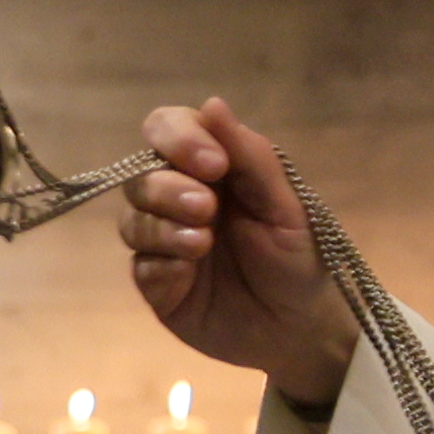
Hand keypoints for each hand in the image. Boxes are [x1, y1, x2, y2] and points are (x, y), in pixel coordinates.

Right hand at [122, 100, 361, 408]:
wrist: (301, 329)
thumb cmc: (299, 258)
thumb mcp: (287, 205)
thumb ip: (250, 156)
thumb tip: (212, 103)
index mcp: (210, 168)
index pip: (167, 129)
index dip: (178, 137)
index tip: (213, 164)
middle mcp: (178, 198)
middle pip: (141, 174)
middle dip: (169, 187)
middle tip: (208, 208)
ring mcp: (164, 242)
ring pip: (133, 218)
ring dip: (163, 226)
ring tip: (203, 244)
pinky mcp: (157, 284)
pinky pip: (140, 264)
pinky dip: (161, 263)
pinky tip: (188, 273)